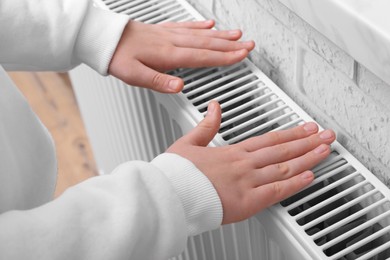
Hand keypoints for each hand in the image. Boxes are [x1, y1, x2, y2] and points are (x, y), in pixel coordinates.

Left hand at [108, 20, 254, 92]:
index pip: (203, 57)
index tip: (241, 56)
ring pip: (201, 34)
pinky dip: (200, 26)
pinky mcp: (163, 31)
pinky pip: (186, 26)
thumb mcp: (134, 76)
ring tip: (237, 34)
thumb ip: (159, 82)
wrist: (104, 38)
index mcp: (168, 55)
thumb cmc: (118, 57)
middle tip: (248, 45)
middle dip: (230, 45)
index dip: (224, 57)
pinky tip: (208, 25)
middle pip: (207, 44)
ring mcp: (169, 34)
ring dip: (220, 35)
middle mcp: (172, 42)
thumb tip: (180, 87)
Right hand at [167, 101, 335, 223]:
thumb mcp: (188, 142)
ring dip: (307, 158)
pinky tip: (309, 176)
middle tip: (326, 135)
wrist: (169, 194)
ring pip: (284, 167)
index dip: (290, 132)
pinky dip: (294, 184)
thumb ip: (206, 125)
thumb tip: (214, 107)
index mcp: (231, 152)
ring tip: (325, 151)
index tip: (305, 127)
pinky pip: (276, 191)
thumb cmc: (176, 173)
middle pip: (281, 150)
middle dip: (307, 141)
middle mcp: (243, 164)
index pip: (268, 138)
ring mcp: (247, 182)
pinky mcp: (246, 202)